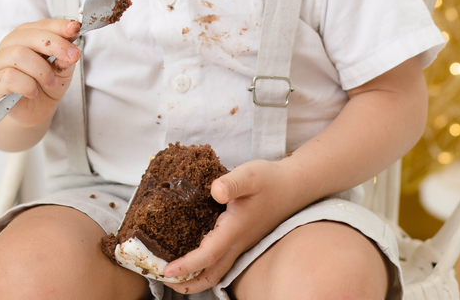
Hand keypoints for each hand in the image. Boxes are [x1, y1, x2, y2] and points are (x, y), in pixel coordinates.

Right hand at [0, 18, 80, 127]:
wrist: (34, 110)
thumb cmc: (46, 84)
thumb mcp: (63, 70)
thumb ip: (65, 59)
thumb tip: (70, 52)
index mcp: (28, 35)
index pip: (44, 24)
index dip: (60, 26)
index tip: (76, 29)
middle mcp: (11, 44)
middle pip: (31, 36)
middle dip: (56, 45)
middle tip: (71, 57)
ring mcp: (0, 62)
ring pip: (19, 54)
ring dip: (42, 70)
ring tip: (50, 82)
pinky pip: (10, 77)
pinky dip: (27, 85)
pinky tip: (33, 91)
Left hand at [163, 159, 300, 294]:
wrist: (294, 187)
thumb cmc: (270, 180)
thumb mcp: (250, 175)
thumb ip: (232, 183)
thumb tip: (215, 191)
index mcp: (235, 229)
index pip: (208, 255)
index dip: (186, 265)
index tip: (166, 270)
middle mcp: (238, 242)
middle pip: (212, 275)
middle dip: (188, 283)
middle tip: (165, 281)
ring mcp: (241, 243)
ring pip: (217, 271)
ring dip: (196, 278)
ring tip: (175, 274)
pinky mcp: (242, 240)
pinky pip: (221, 260)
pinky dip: (204, 266)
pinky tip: (193, 254)